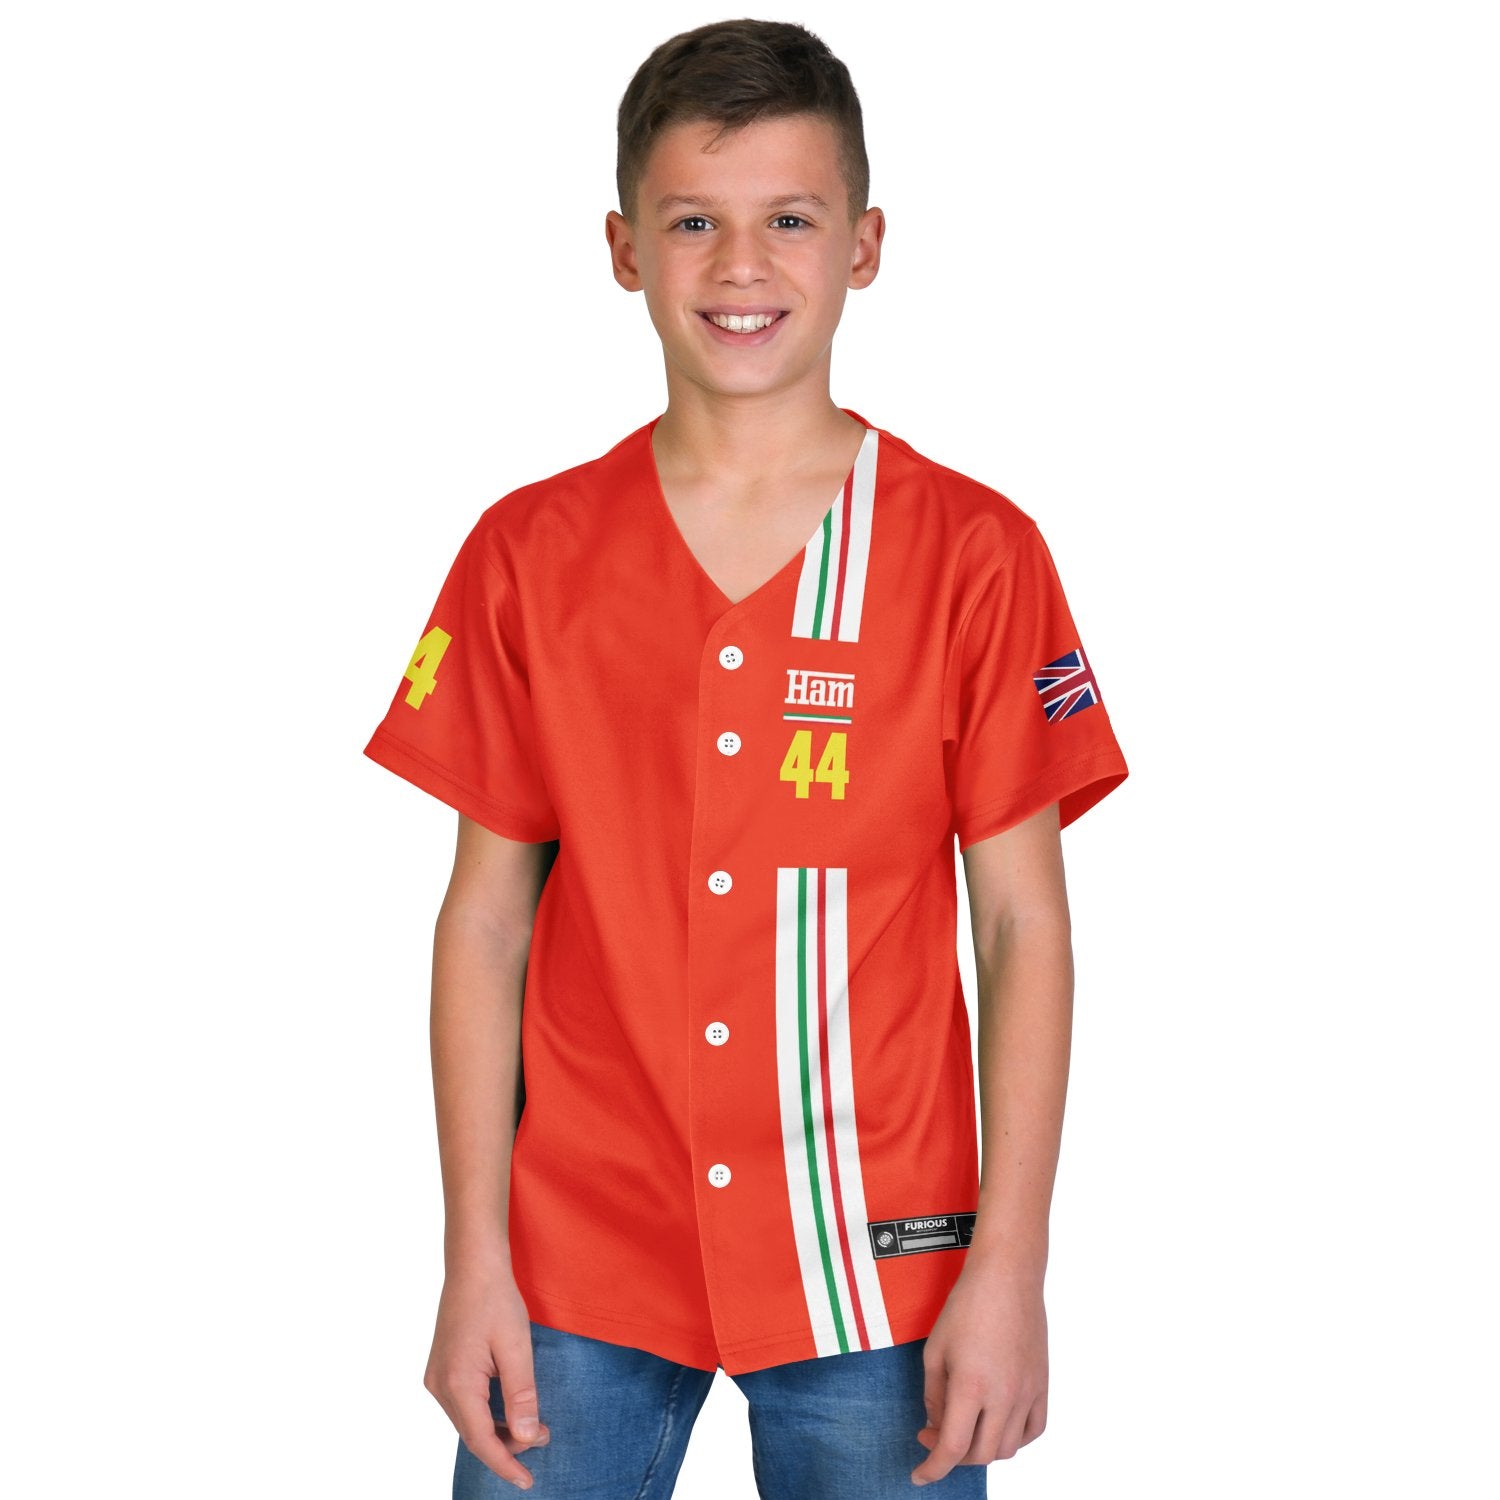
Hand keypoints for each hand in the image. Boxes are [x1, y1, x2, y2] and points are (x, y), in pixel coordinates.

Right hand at [423, 1254, 550, 1488]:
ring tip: (534, 1424)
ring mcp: (437, 1377)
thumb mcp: (516, 1348)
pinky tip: (510, 1408)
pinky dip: (488, 1413)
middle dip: (508, 1445)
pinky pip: (464, 1405)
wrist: (473, 1265)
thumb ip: (522, 1395)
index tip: (528, 1482)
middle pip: (474, 1434)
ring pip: (469, 1421)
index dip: (506, 1464)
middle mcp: (440, 1386)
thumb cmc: (496, 1300)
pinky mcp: (442, 1369)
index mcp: (457, 1384)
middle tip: (544, 1436)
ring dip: (499, 1429)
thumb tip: (527, 1438)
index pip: (482, 1441)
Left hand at [909, 1266, 1047, 1485]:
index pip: (952, 1447)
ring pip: (1008, 1448)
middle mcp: (1004, 1396)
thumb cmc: (967, 1306)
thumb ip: (933, 1394)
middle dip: (953, 1456)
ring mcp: (1028, 1392)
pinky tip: (997, 1426)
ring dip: (982, 1450)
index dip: (933, 1468)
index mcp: (972, 1386)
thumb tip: (935, 1426)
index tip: (919, 1475)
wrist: (1007, 1277)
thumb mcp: (935, 1349)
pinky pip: (1033, 1430)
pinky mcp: (1042, 1384)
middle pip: (981, 1455)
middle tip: (932, 1435)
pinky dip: (1014, 1440)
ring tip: (964, 1427)